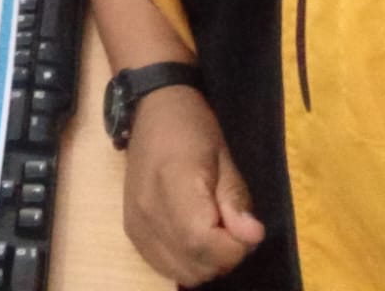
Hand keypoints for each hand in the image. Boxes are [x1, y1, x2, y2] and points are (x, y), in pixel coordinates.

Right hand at [122, 85, 265, 285]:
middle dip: (223, 257)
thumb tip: (252, 237)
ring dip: (206, 263)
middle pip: (193, 265)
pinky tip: (194, 238)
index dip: (233, 246)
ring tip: (213, 231)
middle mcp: (148, 210)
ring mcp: (136, 224)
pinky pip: (163, 266)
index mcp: (173, 183)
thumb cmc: (192, 128)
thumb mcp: (224, 157)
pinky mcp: (132, 232)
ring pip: (180, 273)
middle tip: (232, 226)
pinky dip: (186, 262)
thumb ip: (235, 199)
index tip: (245, 227)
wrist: (151, 112)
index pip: (202, 241)